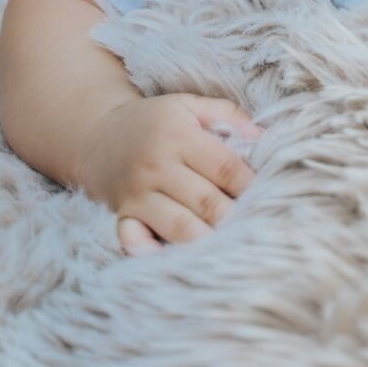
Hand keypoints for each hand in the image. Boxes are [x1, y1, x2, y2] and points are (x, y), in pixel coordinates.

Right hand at [76, 93, 264, 253]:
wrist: (96, 134)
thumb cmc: (154, 121)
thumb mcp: (188, 105)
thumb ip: (228, 114)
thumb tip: (263, 136)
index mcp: (177, 135)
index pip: (225, 167)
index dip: (252, 185)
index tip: (271, 196)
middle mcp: (156, 165)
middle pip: (208, 202)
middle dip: (236, 218)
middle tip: (260, 228)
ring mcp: (137, 194)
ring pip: (181, 227)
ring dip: (210, 241)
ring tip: (234, 246)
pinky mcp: (121, 216)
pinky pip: (137, 242)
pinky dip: (157, 255)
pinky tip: (183, 261)